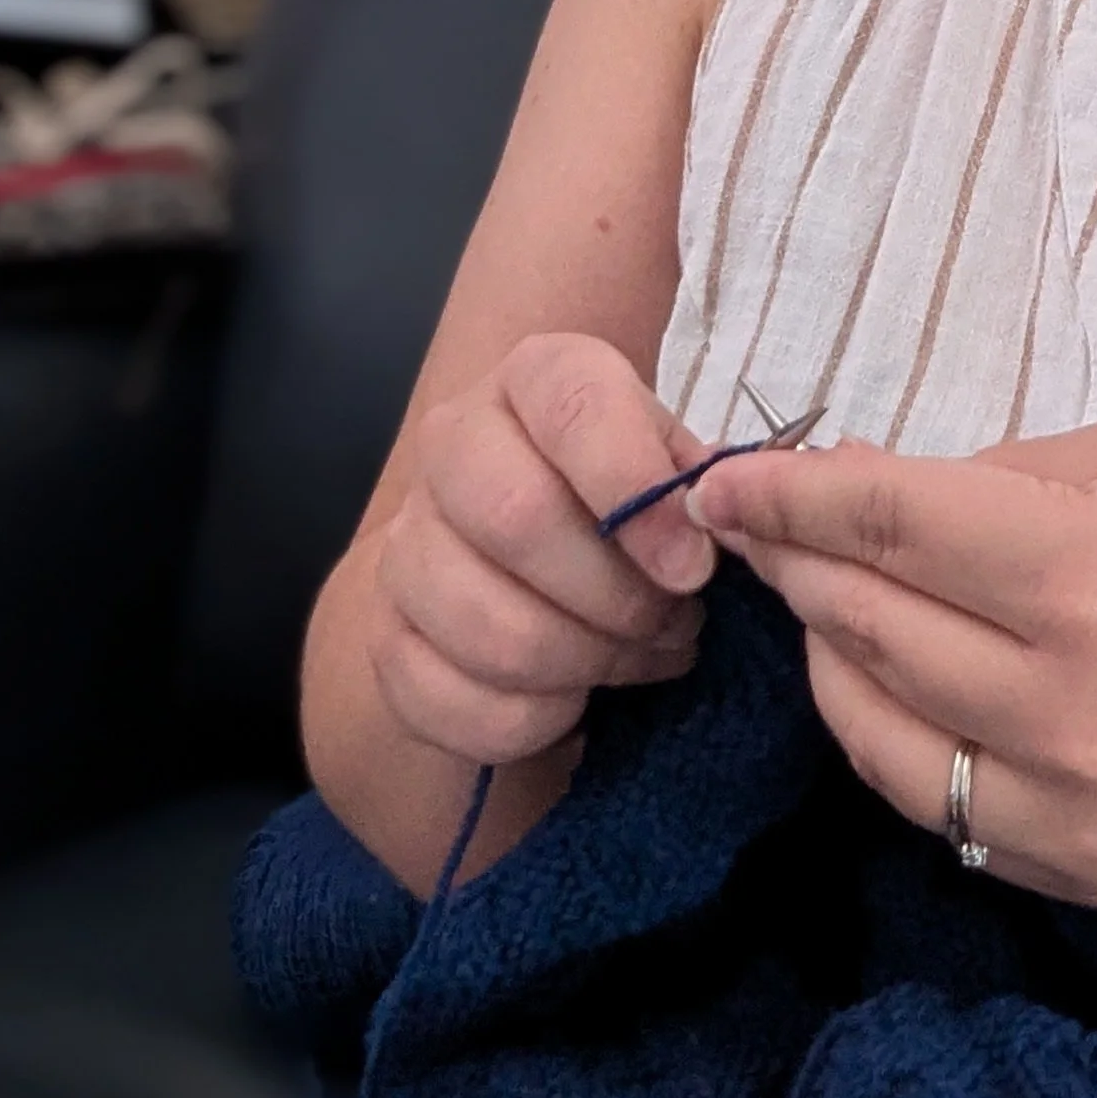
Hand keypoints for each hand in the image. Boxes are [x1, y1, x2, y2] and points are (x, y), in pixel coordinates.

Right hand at [368, 331, 713, 767]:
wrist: (527, 553)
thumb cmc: (624, 504)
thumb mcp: (676, 469)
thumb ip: (700, 489)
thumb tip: (711, 525)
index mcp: (535, 379)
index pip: (574, 407)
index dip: (637, 490)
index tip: (693, 567)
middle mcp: (452, 444)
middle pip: (518, 518)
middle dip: (618, 596)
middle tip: (674, 623)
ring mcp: (405, 543)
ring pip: (491, 627)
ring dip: (588, 663)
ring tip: (637, 656)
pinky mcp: (385, 638)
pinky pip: (457, 701)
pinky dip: (536, 718)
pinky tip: (575, 696)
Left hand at [688, 420, 1096, 910]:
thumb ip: (999, 476)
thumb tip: (861, 490)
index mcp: (1091, 582)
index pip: (885, 532)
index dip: (787, 500)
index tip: (719, 482)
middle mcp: (1069, 713)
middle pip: (867, 633)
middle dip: (796, 568)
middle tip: (762, 526)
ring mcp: (1074, 814)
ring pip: (879, 739)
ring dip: (830, 662)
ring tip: (826, 603)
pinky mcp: (1085, 877)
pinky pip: (945, 810)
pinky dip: (902, 741)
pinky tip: (904, 685)